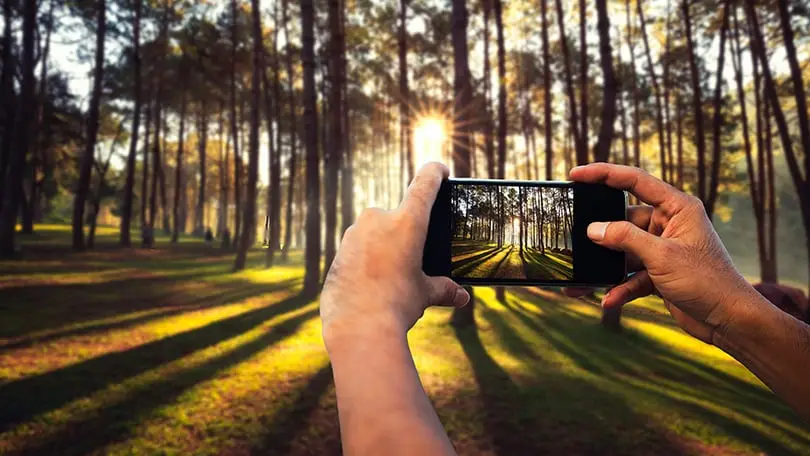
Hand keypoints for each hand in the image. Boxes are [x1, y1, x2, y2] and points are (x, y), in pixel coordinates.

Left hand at [320, 162, 469, 347]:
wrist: (357, 326)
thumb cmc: (396, 305)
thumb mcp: (425, 294)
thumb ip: (444, 289)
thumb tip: (461, 297)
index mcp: (407, 222)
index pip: (424, 184)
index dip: (435, 173)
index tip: (440, 169)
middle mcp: (378, 219)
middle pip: (398, 215)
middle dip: (406, 233)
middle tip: (414, 257)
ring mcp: (354, 234)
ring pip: (375, 232)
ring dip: (384, 246)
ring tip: (393, 277)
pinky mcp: (339, 251)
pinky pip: (358, 249)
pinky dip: (367, 259)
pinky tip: (373, 281)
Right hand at [568, 163, 756, 343]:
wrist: (729, 320)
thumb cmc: (708, 282)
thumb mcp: (662, 256)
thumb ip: (625, 238)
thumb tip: (593, 229)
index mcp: (677, 207)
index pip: (635, 180)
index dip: (603, 174)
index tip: (576, 174)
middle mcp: (669, 224)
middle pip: (623, 219)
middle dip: (600, 232)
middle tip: (574, 236)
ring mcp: (663, 249)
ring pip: (623, 251)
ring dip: (605, 266)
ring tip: (580, 277)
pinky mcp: (659, 272)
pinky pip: (631, 275)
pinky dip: (619, 287)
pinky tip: (608, 300)